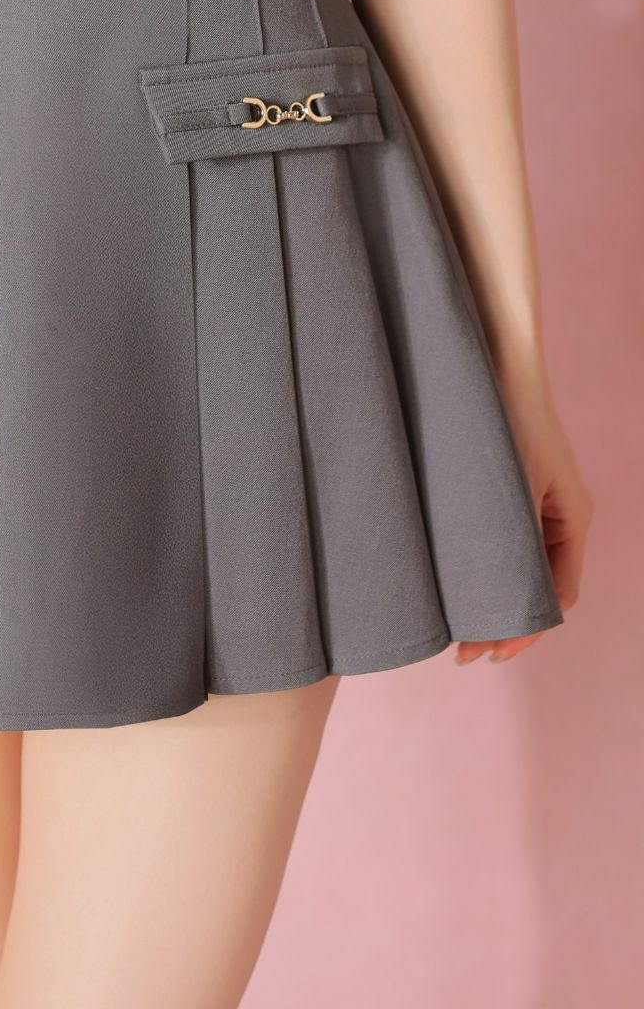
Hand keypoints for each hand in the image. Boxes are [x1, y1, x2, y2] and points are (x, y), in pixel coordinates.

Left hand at [455, 369, 592, 665]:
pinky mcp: (502, 493)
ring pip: (514, 571)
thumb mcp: (511, 484)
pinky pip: (496, 546)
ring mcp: (530, 506)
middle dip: (502, 624)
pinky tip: (447, 587)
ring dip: (487, 602)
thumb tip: (502, 602)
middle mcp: (555, 517)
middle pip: (535, 590)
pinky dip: (478, 573)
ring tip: (454, 633)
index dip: (525, 630)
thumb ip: (511, 539)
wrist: (489, 364)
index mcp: (572, 520)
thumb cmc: (503, 416)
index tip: (491, 653)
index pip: (557, 597)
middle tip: (465, 655)